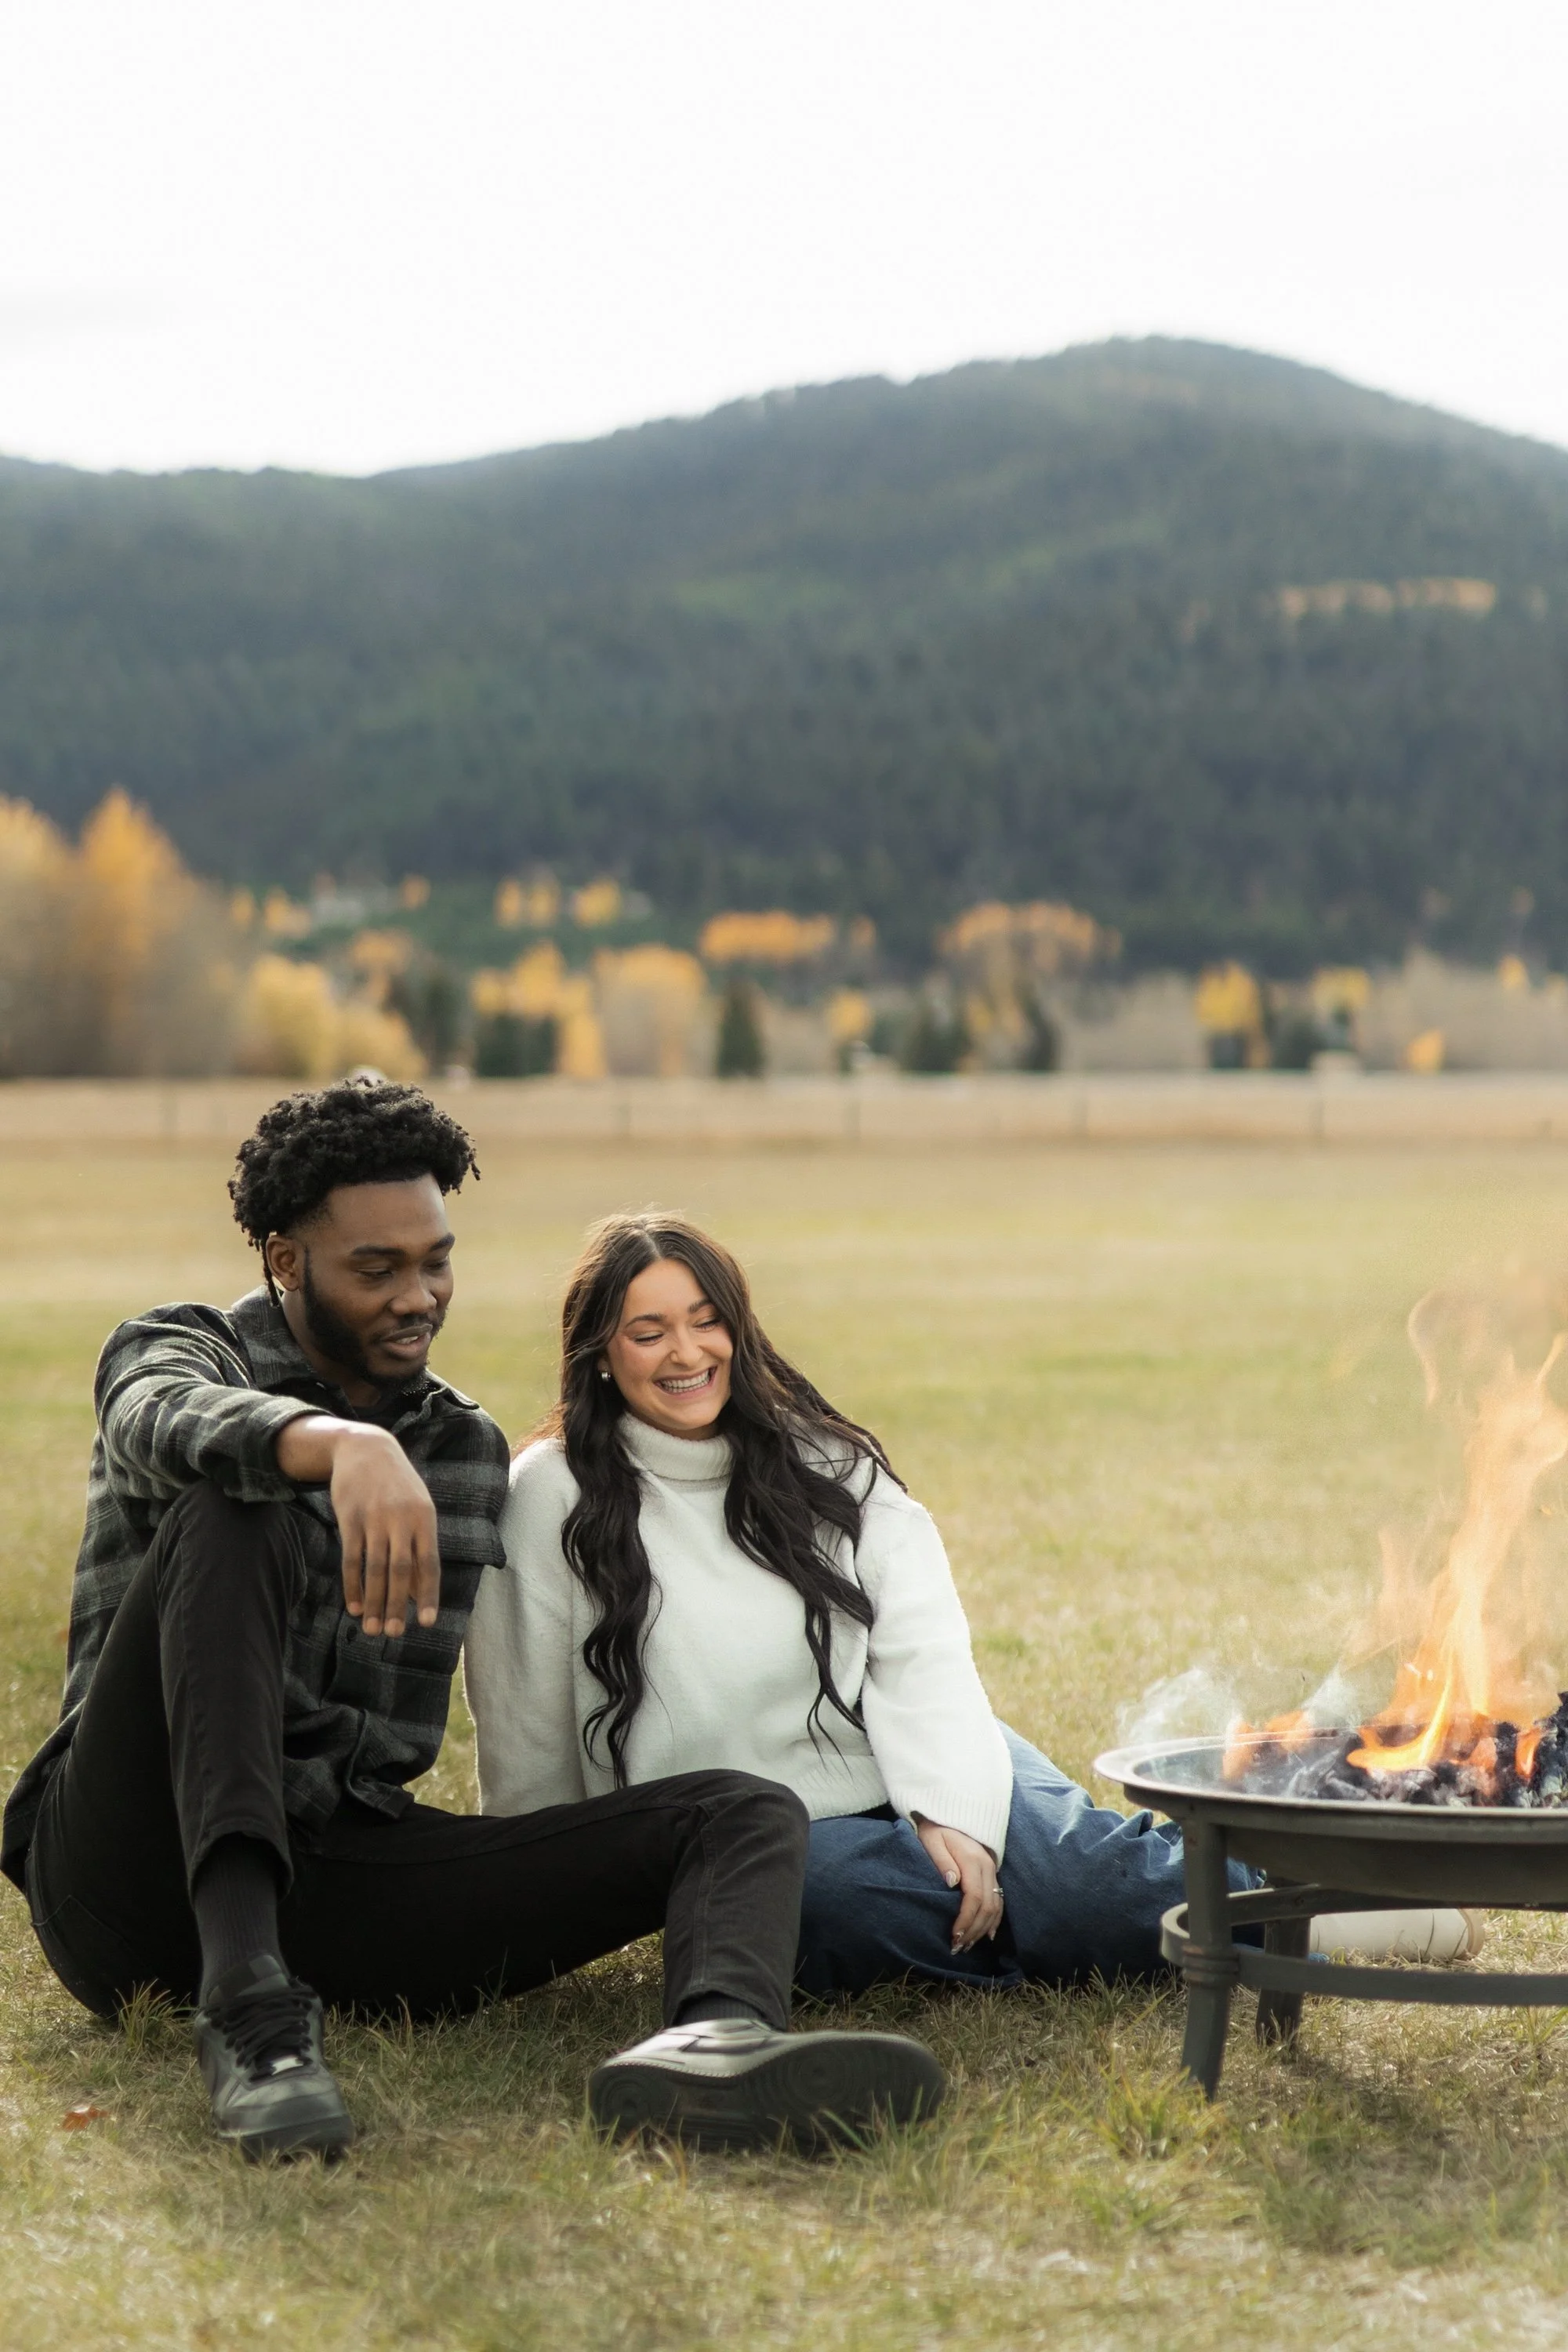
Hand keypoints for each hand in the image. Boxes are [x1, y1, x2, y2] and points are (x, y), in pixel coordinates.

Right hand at [277, 1416, 440, 1637]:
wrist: (366, 1448)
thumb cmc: (398, 1486)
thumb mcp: (418, 1508)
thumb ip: (420, 1545)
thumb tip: (421, 1591)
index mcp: (424, 1518)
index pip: (429, 1563)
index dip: (428, 1594)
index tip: (427, 1623)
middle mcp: (401, 1519)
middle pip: (401, 1571)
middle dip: (398, 1605)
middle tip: (394, 1634)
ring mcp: (374, 1519)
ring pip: (375, 1569)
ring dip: (375, 1602)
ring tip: (373, 1629)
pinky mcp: (349, 1519)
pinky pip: (351, 1559)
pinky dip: (353, 1585)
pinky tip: (355, 1607)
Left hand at [914, 1818, 1002, 1952]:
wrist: (946, 1814)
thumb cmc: (935, 1830)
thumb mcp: (932, 1841)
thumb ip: (942, 1861)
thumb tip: (952, 1883)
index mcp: (973, 1860)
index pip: (974, 1897)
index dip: (965, 1920)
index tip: (954, 1936)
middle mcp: (987, 1866)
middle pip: (987, 1906)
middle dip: (973, 1930)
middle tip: (958, 1947)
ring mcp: (992, 1870)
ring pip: (995, 1906)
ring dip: (983, 1928)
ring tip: (967, 1945)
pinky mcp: (991, 1873)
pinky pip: (999, 1900)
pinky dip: (995, 1919)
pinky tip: (988, 1934)